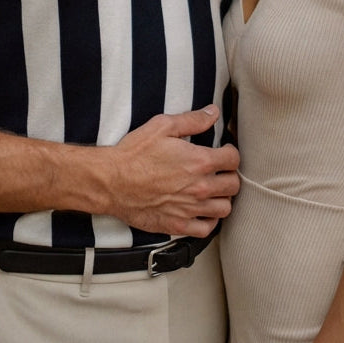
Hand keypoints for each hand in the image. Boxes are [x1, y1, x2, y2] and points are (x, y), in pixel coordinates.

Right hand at [106, 105, 239, 236]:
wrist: (110, 181)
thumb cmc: (133, 154)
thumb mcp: (162, 126)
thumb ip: (192, 120)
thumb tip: (213, 113)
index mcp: (199, 161)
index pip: (233, 160)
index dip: (231, 153)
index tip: (224, 152)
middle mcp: (199, 187)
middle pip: (233, 185)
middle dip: (229, 175)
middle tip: (220, 171)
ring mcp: (189, 209)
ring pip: (225, 208)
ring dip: (223, 198)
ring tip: (214, 191)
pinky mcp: (177, 225)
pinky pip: (206, 229)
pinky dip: (210, 221)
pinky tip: (203, 211)